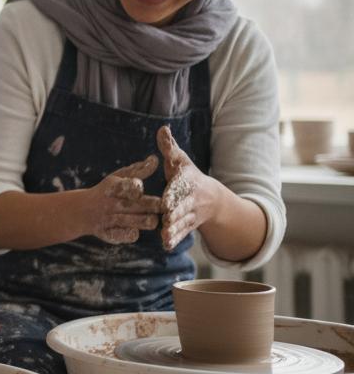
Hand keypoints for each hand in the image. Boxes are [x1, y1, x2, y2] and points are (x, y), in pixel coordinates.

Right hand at [83, 155, 161, 243]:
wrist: (80, 212)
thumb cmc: (106, 191)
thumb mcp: (117, 177)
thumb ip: (138, 170)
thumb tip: (155, 159)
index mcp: (114, 187)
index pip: (131, 186)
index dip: (139, 188)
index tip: (145, 190)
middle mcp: (113, 203)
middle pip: (141, 205)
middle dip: (156, 205)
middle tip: (164, 206)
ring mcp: (111, 220)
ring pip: (140, 222)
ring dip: (150, 220)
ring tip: (152, 217)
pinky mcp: (111, 234)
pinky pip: (130, 235)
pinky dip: (135, 232)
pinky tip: (135, 228)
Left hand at [157, 126, 219, 249]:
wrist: (211, 198)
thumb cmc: (186, 175)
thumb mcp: (179, 160)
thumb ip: (169, 147)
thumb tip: (162, 128)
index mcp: (187, 182)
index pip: (180, 187)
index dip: (174, 193)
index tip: (166, 200)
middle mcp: (191, 199)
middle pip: (182, 206)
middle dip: (175, 212)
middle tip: (166, 218)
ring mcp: (191, 214)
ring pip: (183, 222)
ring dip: (174, 229)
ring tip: (165, 236)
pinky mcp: (188, 225)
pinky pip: (182, 233)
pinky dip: (175, 239)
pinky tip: (166, 246)